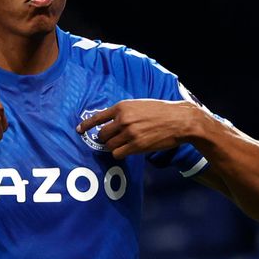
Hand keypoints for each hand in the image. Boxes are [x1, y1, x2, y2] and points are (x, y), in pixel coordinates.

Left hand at [76, 99, 200, 158]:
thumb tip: (110, 122)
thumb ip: (124, 112)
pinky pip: (118, 154)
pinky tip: (127, 150)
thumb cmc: (161, 111)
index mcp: (122, 107)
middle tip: (111, 139)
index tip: (79, 130)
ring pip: (109, 145)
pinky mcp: (137, 145)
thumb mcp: (139, 104)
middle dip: (104, 138)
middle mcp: (123, 119)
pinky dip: (120, 154)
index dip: (86, 125)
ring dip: (113, 147)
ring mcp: (129, 133)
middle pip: (102, 134)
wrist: (180, 120)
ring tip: (122, 144)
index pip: (97, 117)